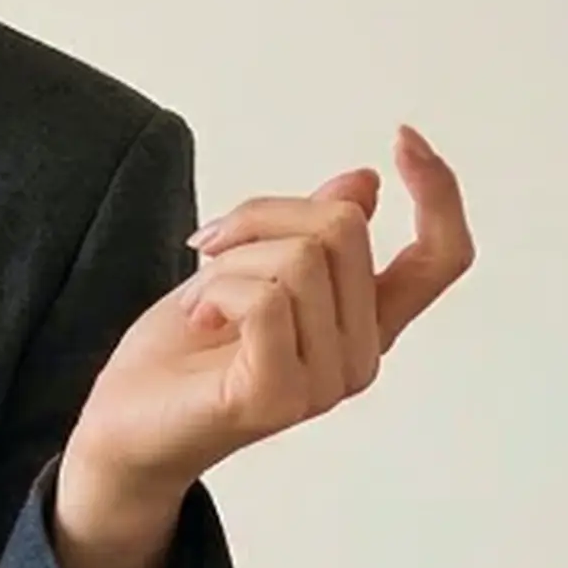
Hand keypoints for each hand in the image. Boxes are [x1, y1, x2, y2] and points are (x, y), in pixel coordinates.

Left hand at [57, 126, 474, 561]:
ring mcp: (324, 383)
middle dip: (263, 215)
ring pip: (302, 258)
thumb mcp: (248, 268)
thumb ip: (310, 235)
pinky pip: (266, 300)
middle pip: (345, 228)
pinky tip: (198, 318)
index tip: (403, 139)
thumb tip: (364, 183)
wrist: (125, 428)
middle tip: (211, 247)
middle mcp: (360, 357)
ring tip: (202, 298)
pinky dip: (217, 290)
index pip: (442, 258)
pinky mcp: (278, 396)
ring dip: (231, 259)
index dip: (439, 194)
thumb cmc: (185, 351)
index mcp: (365, 324)